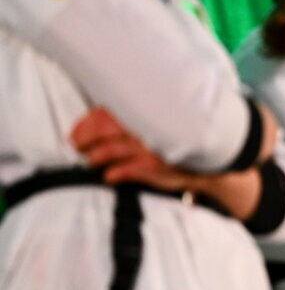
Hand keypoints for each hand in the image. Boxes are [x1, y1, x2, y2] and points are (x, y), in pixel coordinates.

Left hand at [71, 106, 192, 190]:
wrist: (205, 164)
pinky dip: (113, 174)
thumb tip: (95, 124)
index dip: (84, 124)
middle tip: (78, 147)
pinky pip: (125, 170)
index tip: (75, 134)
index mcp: (142, 114)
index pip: (104, 113)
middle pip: (102, 129)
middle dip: (84, 139)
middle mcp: (144, 127)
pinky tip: (109, 176)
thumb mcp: (155, 126)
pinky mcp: (154, 166)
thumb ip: (130, 121)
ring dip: (95, 157)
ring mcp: (148, 147)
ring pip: (109, 150)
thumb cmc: (175, 143)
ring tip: (91, 161)